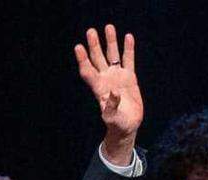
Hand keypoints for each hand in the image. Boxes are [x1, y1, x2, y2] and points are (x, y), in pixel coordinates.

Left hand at [74, 24, 142, 164]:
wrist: (128, 125)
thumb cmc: (117, 124)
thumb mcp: (112, 118)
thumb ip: (111, 106)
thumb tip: (113, 92)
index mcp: (98, 88)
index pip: (88, 70)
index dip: (82, 59)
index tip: (78, 47)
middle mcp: (106, 79)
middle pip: (98, 58)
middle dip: (94, 45)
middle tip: (91, 31)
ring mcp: (117, 76)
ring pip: (112, 55)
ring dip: (111, 42)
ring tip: (109, 27)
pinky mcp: (129, 77)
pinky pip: (128, 59)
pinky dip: (128, 49)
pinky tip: (128, 37)